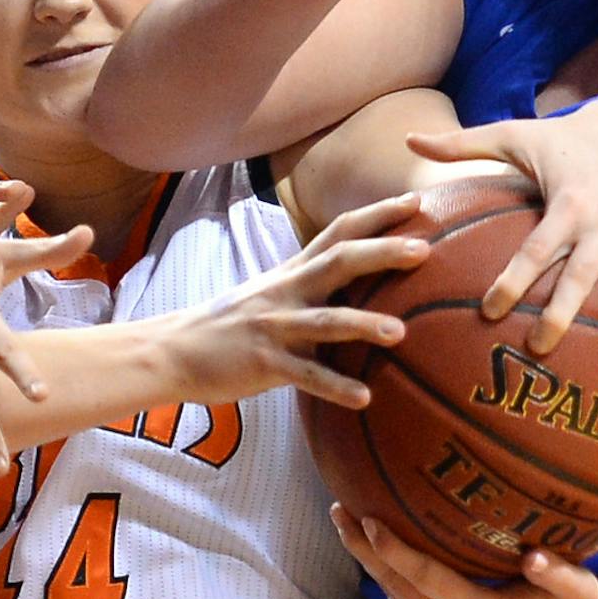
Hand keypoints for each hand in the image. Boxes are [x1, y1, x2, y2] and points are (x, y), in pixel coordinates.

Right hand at [165, 195, 431, 406]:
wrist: (172, 350)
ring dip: (363, 324)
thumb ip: (311, 289)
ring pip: (325, 321)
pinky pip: (305, 376)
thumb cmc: (229, 327)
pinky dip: (335, 387)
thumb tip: (361, 288)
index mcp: (291, 274)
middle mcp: (286, 293)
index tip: (416, 200)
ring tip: (400, 333)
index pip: (338, 233)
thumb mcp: (271, 295)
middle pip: (339, 263)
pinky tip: (364, 398)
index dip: (377, 215)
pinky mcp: (264, 363)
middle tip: (425, 249)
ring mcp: (274, 327)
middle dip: (382, 253)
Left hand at [330, 505, 597, 598]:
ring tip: (346, 521)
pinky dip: (386, 575)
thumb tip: (535, 558)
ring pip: (394, 596)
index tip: (368, 520)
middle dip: (362, 549)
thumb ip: (558, 575)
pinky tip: (376, 548)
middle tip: (338, 509)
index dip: (393, 550)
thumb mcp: (580, 591)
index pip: (424, 578)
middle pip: (395, 585)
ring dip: (368, 561)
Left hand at [407, 99, 597, 371]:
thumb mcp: (512, 135)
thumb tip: (408, 140)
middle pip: (586, 277)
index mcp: (570, 203)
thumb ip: (460, 144)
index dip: (513, 281)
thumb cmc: (559, 141)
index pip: (538, 250)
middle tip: (538, 349)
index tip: (489, 312)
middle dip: (562, 315)